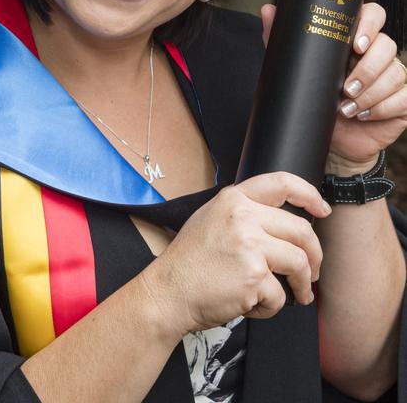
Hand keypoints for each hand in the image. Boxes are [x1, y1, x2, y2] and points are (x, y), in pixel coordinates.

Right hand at [142, 172, 328, 337]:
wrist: (169, 291)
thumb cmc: (190, 261)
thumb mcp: (211, 218)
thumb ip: (243, 212)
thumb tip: (281, 222)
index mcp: (234, 200)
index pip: (282, 183)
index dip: (309, 194)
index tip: (322, 209)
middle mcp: (243, 217)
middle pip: (301, 230)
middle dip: (315, 256)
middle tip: (313, 272)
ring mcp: (250, 246)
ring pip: (299, 263)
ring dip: (303, 284)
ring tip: (298, 294)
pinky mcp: (254, 277)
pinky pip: (281, 295)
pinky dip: (271, 306)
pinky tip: (253, 304)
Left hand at [262, 2, 406, 171]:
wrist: (330, 140)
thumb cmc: (315, 98)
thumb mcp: (297, 68)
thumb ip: (282, 38)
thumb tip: (268, 9)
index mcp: (356, 38)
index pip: (374, 14)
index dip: (370, 25)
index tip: (354, 44)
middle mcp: (378, 54)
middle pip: (387, 45)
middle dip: (366, 68)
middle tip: (346, 87)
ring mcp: (393, 77)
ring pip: (395, 73)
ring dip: (371, 92)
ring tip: (347, 107)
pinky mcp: (402, 102)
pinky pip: (404, 98)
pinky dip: (383, 108)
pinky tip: (363, 115)